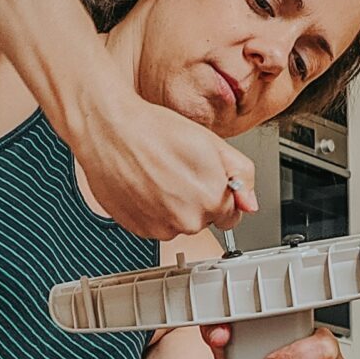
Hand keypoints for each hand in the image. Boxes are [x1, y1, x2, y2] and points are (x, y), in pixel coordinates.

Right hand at [72, 85, 257, 239]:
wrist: (109, 129)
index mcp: (212, 199)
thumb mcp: (212, 143)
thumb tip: (250, 202)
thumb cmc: (154, 130)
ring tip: (158, 175)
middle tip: (178, 169)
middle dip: (197, 199)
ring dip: (173, 206)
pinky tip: (144, 185)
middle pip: (205, 219)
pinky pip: (155, 226)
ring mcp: (160, 228)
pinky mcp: (137, 229)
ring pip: (178, 223)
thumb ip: (240, 175)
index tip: (206, 179)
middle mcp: (187, 220)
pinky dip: (152, 211)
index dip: (221, 193)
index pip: (232, 214)